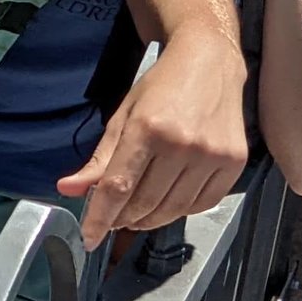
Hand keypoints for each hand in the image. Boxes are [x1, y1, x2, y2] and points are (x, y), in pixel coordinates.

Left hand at [57, 26, 249, 245]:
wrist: (210, 61)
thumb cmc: (163, 86)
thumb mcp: (124, 116)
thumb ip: (99, 159)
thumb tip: (68, 190)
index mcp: (148, 128)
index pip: (118, 187)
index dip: (99, 218)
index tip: (89, 239)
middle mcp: (182, 144)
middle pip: (144, 204)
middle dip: (123, 219)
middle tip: (115, 218)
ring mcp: (211, 155)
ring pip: (173, 210)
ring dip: (150, 219)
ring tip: (139, 214)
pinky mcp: (234, 162)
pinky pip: (201, 205)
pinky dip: (180, 210)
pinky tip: (169, 201)